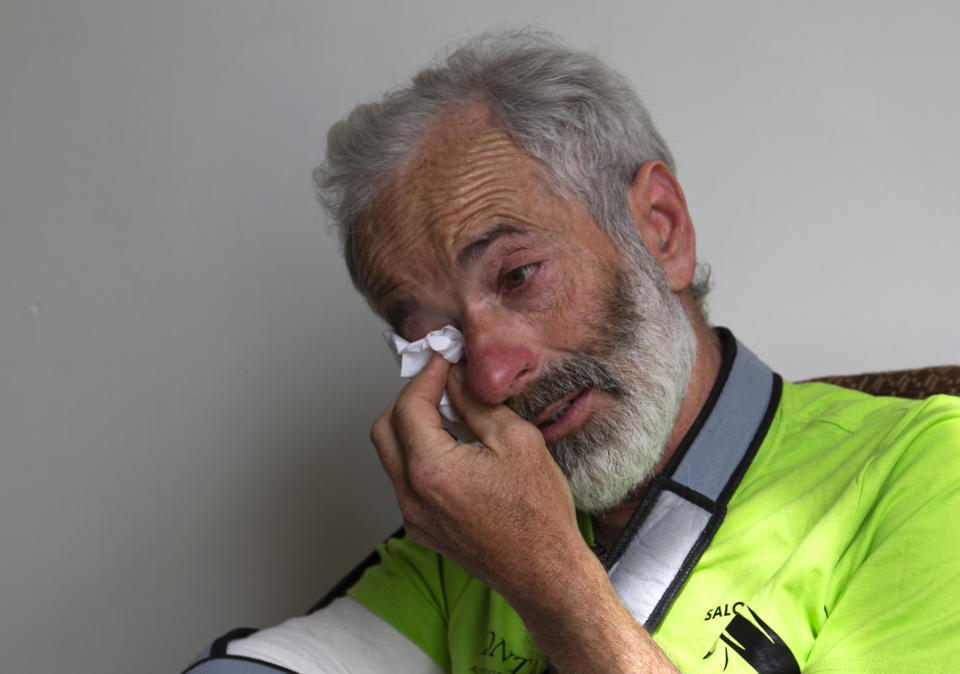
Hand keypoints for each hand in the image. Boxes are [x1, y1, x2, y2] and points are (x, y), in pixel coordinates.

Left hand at [370, 352, 583, 598]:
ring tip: (450, 414)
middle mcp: (412, 495)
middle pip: (385, 429)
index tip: (443, 362)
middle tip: (440, 384)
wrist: (545, 573)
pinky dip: (420, 455)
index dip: (426, 376)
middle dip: (410, 400)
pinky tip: (454, 448)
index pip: (409, 407)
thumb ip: (478, 405)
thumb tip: (457, 380)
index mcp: (432, 470)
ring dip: (413, 428)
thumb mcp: (517, 442)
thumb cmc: (538, 516)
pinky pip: (407, 481)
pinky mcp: (422, 528)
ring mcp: (414, 515)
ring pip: (392, 456)